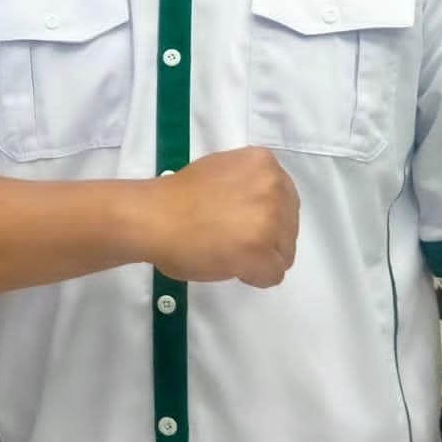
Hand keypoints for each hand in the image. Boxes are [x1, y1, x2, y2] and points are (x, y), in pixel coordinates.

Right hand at [116, 147, 298, 287]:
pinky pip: (273, 275)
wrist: (152, 217)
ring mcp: (270, 219)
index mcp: (263, 164)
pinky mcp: (262, 250)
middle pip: (288, 229)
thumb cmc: (176, 197)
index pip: (285, 202)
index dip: (262, 219)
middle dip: (265, 239)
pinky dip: (253, 277)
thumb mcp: (222, 171)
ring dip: (258, 259)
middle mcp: (274, 186)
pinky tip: (229, 265)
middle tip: (228, 239)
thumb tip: (257, 209)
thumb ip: (247, 184)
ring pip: (283, 254)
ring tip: (226, 251)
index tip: (236, 223)